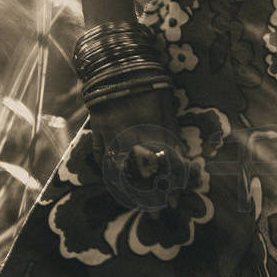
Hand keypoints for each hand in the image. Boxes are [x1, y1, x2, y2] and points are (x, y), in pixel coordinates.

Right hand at [88, 88, 190, 209]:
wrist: (117, 64)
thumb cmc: (150, 84)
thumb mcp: (167, 107)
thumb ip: (171, 132)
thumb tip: (179, 156)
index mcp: (153, 132)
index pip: (165, 166)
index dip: (172, 185)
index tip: (176, 202)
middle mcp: (132, 137)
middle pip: (141, 174)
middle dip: (149, 195)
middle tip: (156, 212)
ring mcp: (112, 134)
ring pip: (118, 169)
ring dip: (127, 186)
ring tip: (133, 201)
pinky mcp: (98, 128)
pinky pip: (100, 153)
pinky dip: (106, 166)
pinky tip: (113, 176)